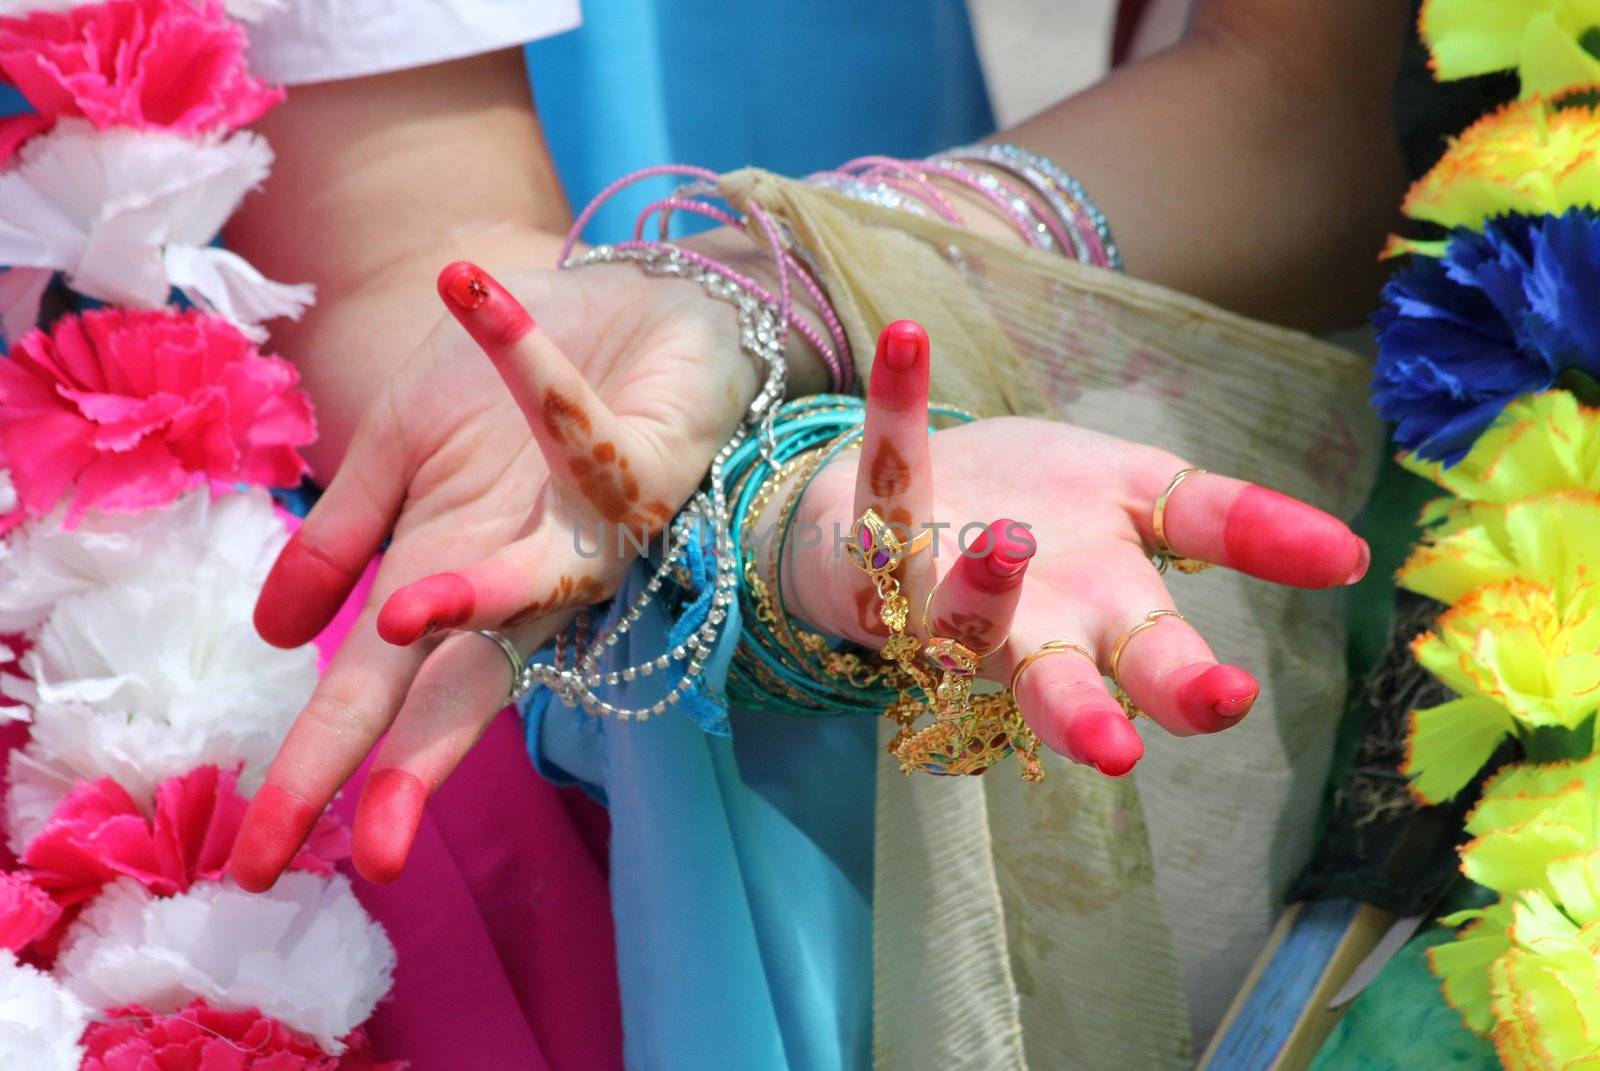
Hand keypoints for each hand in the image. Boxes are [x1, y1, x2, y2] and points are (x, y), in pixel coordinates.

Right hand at [231, 261, 761, 888]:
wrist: (622, 301)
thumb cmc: (506, 385)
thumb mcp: (397, 449)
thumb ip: (343, 540)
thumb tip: (271, 639)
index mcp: (450, 576)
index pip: (381, 695)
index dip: (326, 770)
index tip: (262, 859)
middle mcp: (525, 575)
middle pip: (464, 685)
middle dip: (415, 765)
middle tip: (373, 853)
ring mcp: (592, 528)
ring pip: (545, 587)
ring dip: (475, 595)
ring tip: (401, 614)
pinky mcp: (647, 457)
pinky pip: (581, 426)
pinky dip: (523, 363)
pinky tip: (464, 298)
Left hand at [783, 322, 1370, 775]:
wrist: (924, 494)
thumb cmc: (1042, 511)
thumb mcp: (1148, 503)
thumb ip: (1239, 526)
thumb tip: (1351, 556)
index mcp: (1101, 619)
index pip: (1154, 659)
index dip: (1188, 684)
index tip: (1230, 700)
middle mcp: (1024, 621)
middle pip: (1055, 681)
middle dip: (1085, 714)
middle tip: (1117, 750)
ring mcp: (944, 579)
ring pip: (958, 611)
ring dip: (982, 586)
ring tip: (1007, 544)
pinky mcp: (881, 523)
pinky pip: (887, 469)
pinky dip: (897, 405)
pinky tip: (909, 340)